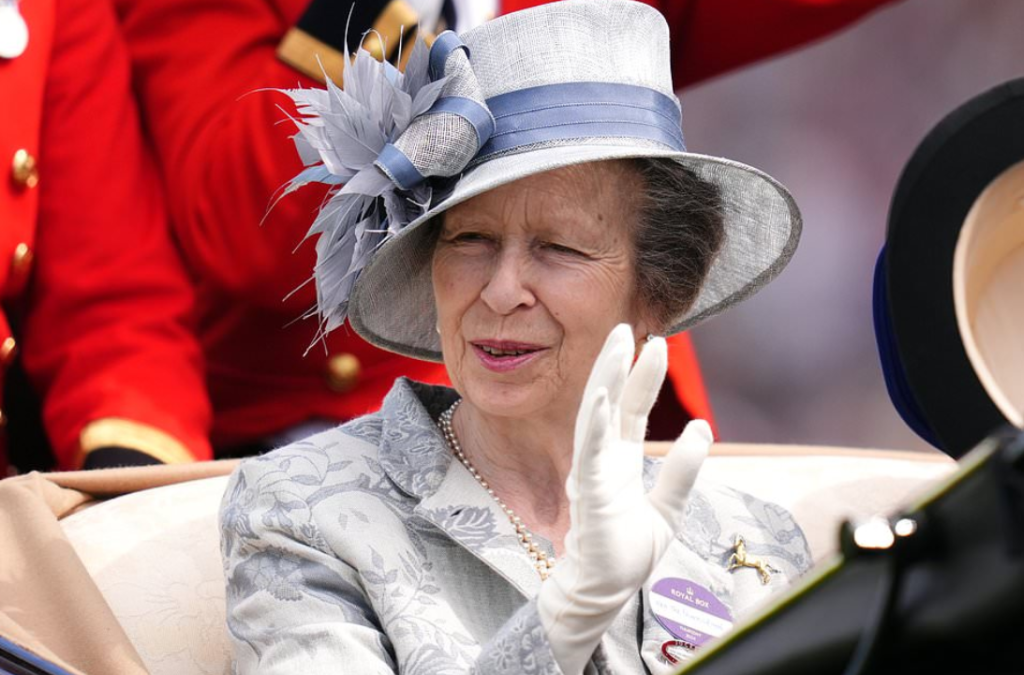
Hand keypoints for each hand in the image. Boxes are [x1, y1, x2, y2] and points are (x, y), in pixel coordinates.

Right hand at [537, 324, 711, 674]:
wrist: (602, 593)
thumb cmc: (625, 554)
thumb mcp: (668, 510)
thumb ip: (682, 472)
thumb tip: (701, 428)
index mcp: (619, 462)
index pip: (631, 410)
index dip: (643, 377)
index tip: (656, 343)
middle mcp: (602, 460)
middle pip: (609, 400)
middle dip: (617, 363)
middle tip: (627, 325)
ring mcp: (593, 474)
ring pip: (595, 415)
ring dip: (605, 379)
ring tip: (617, 345)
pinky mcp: (589, 493)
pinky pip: (589, 453)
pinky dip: (595, 425)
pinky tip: (603, 398)